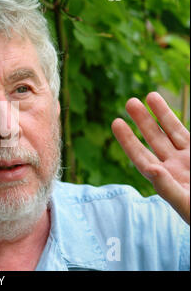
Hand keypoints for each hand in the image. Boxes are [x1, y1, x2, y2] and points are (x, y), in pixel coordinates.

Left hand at [112, 92, 189, 223]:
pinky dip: (175, 122)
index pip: (140, 156)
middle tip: (129, 101)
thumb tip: (149, 168)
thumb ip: (167, 187)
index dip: (127, 140)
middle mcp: (174, 166)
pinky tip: (165, 108)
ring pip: (172, 132)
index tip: (116, 122)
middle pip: (154, 139)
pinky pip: (186, 135)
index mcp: (164, 180)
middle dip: (142, 121)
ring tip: (150, 95)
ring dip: (161, 114)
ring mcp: (188, 159)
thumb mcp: (185, 204)